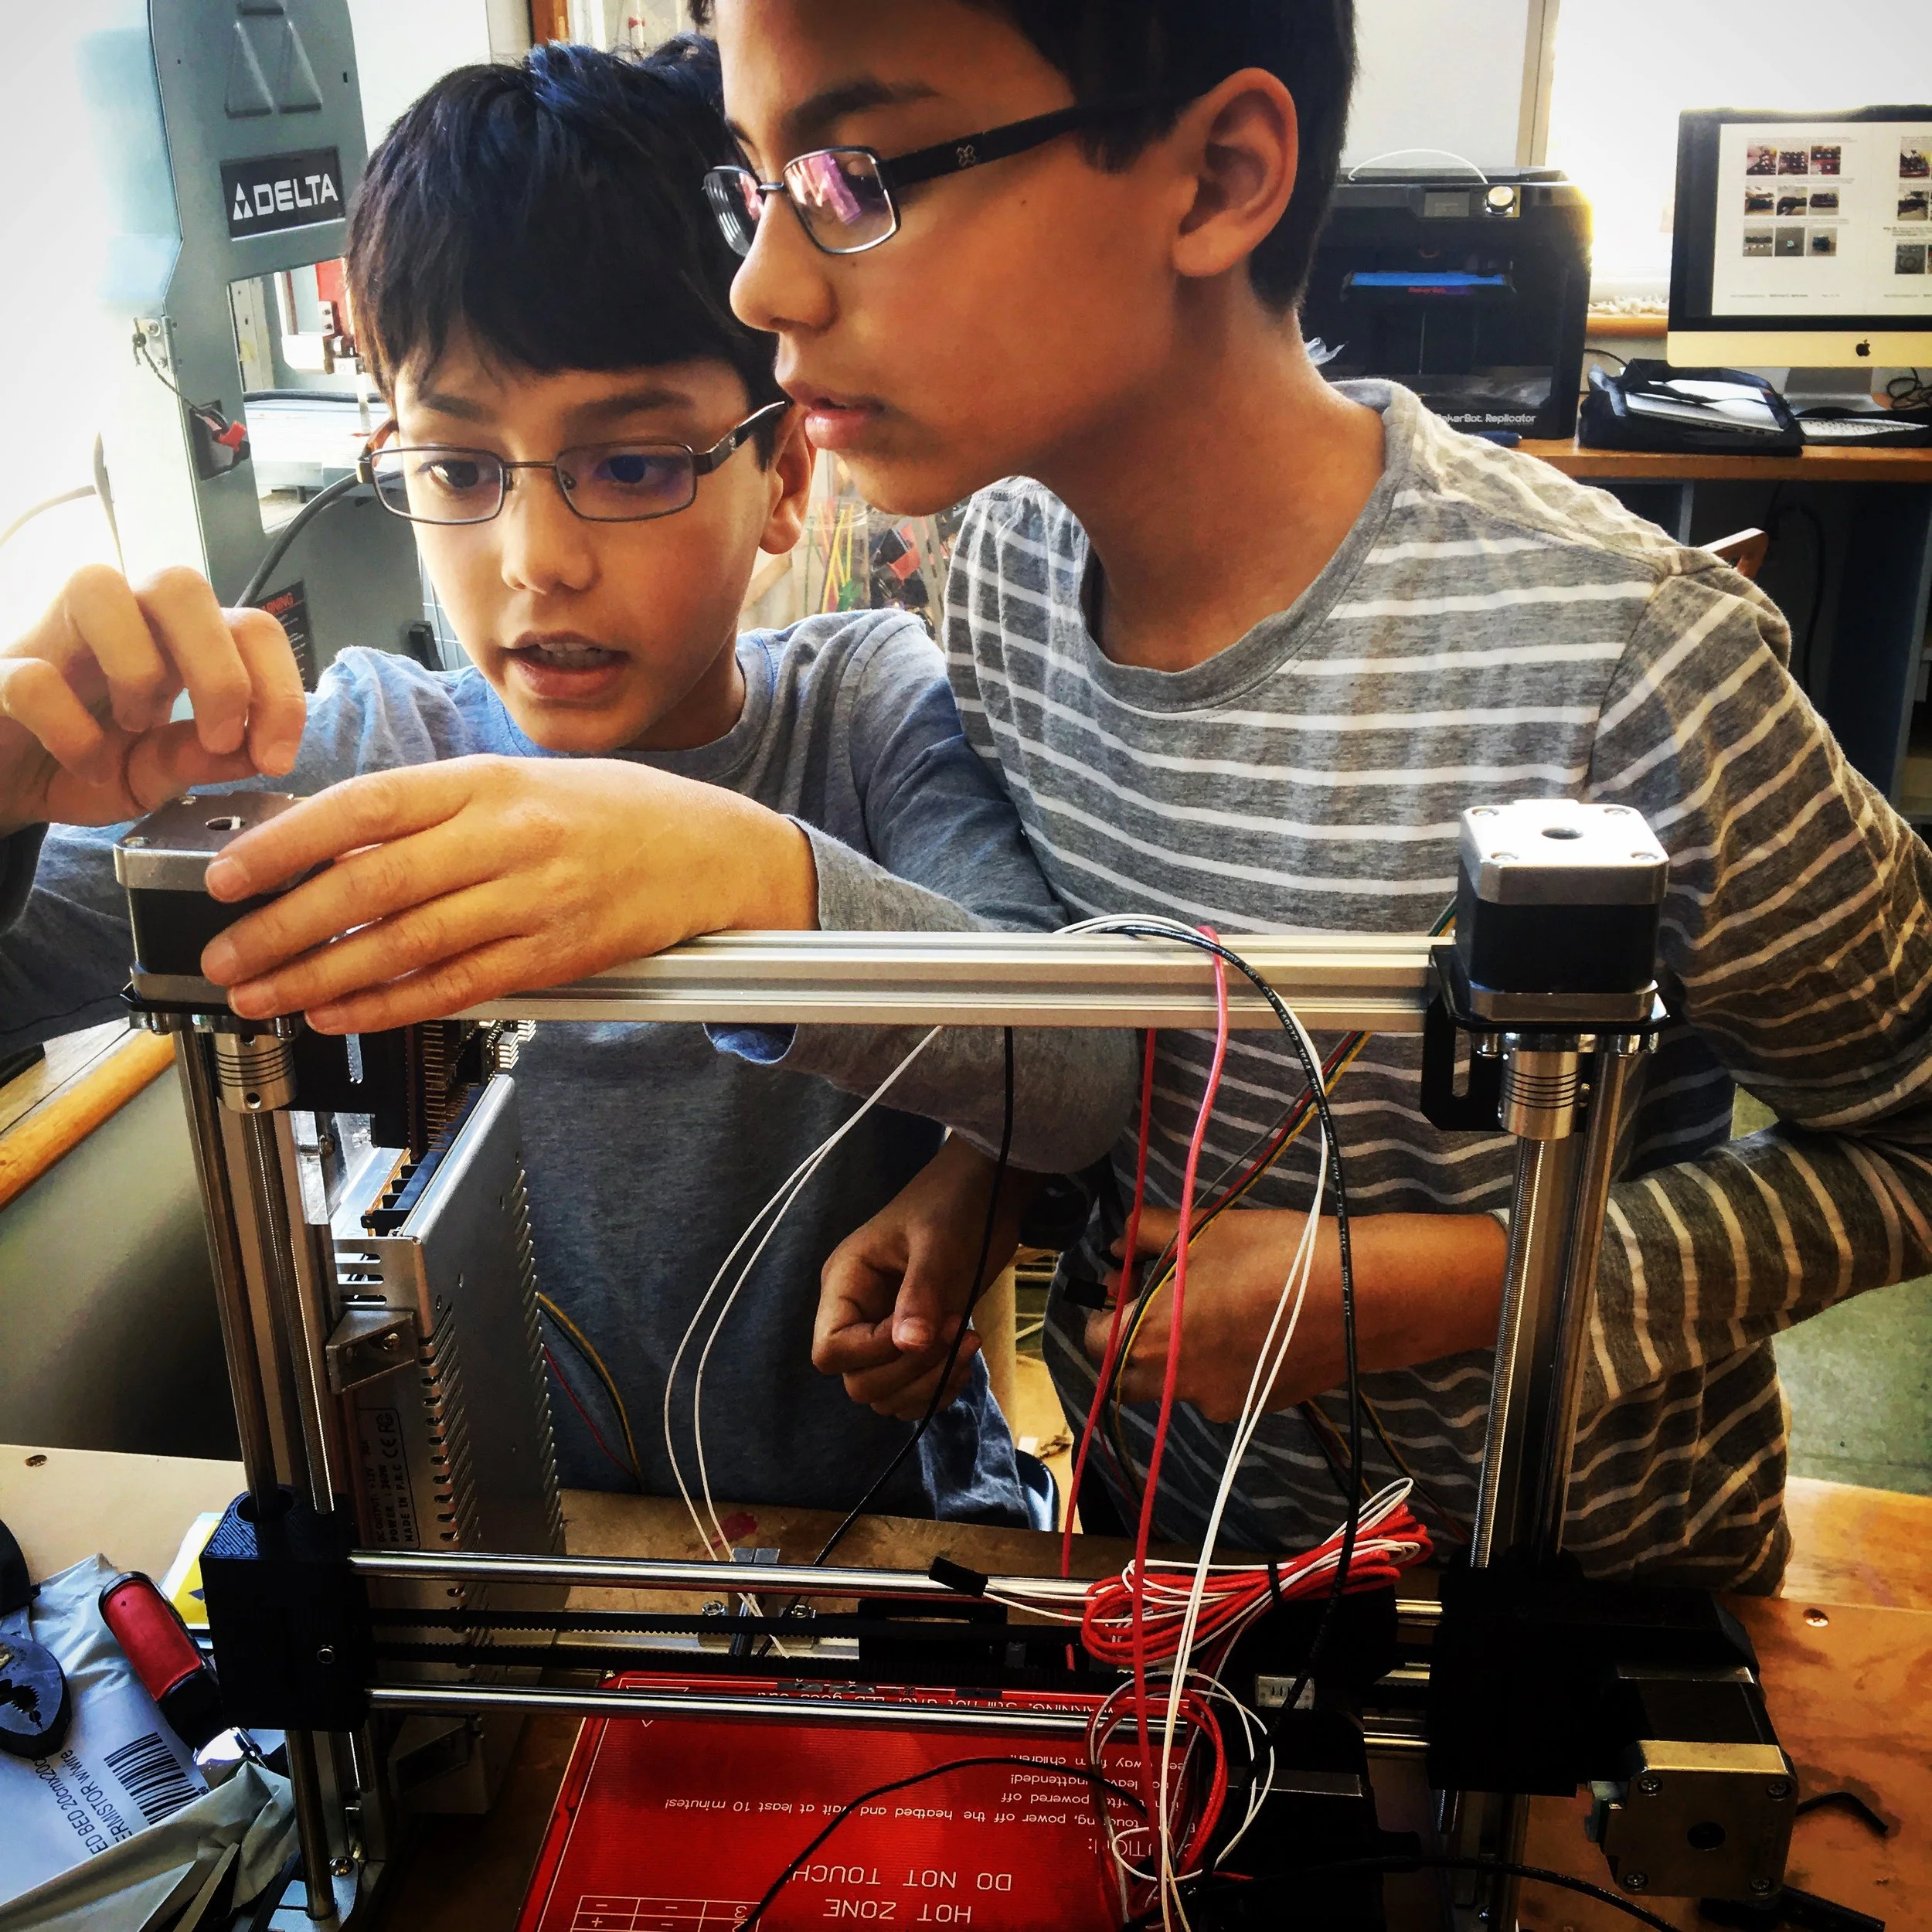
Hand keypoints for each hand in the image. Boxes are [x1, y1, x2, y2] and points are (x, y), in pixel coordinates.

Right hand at [0, 565, 304, 837]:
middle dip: (220, 670)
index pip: (249, 625)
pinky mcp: (2, 668)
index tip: (276, 757)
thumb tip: (255, 752)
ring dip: (137, 670)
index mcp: (175, 642)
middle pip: (180, 585)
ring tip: (137, 728)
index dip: (279, 687)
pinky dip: (73, 733)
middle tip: (221, 738)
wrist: (8, 784)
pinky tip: (87, 765)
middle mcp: (121, 621)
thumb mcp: (158, 775)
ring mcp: (56, 634)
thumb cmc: (87, 764)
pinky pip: (34, 676)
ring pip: (99, 586)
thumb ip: (201, 761)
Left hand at [196, 753, 817, 1030]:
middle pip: (375, 884)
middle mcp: (510, 837)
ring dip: (324, 975)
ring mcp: (536, 900)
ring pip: (409, 943)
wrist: (712, 851)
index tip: (228, 876)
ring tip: (265, 994)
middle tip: (227, 956)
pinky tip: (343, 1012)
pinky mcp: (557, 956)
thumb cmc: (611, 813)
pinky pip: (459, 985)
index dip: (288, 844)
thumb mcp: (520, 781)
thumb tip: (329, 845)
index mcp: (489, 781)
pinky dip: (392, 1003)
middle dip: (286, 926)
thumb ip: (435, 811)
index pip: (368, 806)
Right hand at [815, 1138, 1038, 1421]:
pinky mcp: (915, 1344)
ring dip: (928, 1386)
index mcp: (845, 1284)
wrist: (986, 1194)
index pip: (830, 1350)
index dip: (875, 1355)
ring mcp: (885, 1332)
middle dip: (911, 1371)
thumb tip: (908, 1345)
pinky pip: (912, 1395)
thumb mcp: (937, 1242)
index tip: (926, 1331)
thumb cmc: (954, 1204)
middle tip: (957, 1333)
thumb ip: (920, 1292)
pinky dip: (939, 1391)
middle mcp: (857, 1315)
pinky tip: (966, 1360)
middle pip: (858, 1382)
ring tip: (967, 1345)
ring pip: (885, 1396)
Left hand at [1091, 1206, 1507, 1424]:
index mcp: (1149, 1338)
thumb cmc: (1270, 1254)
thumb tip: (1117, 1245)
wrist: (1358, 1296)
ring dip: (1172, 1354)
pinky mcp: (1252, 1408)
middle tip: (1161, 1299)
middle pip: (1126, 1374)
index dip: (1105, 1310)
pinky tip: (1246, 1330)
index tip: (1130, 1283)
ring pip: (1172, 1384)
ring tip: (1209, 1310)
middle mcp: (1175, 1383)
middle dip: (1131, 1341)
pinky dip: (1213, 1365)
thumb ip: (1144, 1235)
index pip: (1094, 1340)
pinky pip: (1213, 1389)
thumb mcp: (1200, 1227)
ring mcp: (1216, 1402)